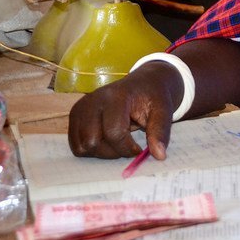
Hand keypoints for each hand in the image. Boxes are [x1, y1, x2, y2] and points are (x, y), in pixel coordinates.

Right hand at [68, 62, 182, 159]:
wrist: (143, 83)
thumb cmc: (152, 97)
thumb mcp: (163, 111)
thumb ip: (160, 132)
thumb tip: (159, 156)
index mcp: (116, 97)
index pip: (113, 133)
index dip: (127, 148)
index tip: (139, 148)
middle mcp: (93, 100)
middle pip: (92, 143)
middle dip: (112, 152)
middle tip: (127, 144)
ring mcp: (81, 107)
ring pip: (81, 147)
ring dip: (101, 151)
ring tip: (116, 139)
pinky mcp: (75, 114)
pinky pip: (76, 145)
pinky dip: (91, 149)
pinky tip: (106, 139)